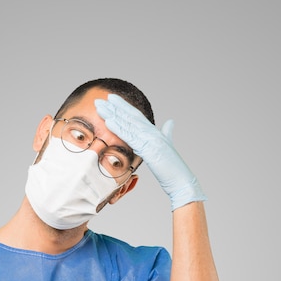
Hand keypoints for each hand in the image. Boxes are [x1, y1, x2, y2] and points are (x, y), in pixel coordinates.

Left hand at [95, 94, 205, 209]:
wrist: (182, 181)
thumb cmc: (173, 169)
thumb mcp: (168, 147)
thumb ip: (167, 133)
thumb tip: (170, 122)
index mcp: (155, 132)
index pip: (136, 116)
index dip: (123, 106)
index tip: (110, 99)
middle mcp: (152, 132)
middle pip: (130, 116)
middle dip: (114, 107)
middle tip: (98, 100)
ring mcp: (151, 139)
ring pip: (128, 123)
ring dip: (112, 114)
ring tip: (99, 107)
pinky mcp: (148, 149)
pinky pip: (130, 137)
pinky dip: (119, 128)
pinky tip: (108, 122)